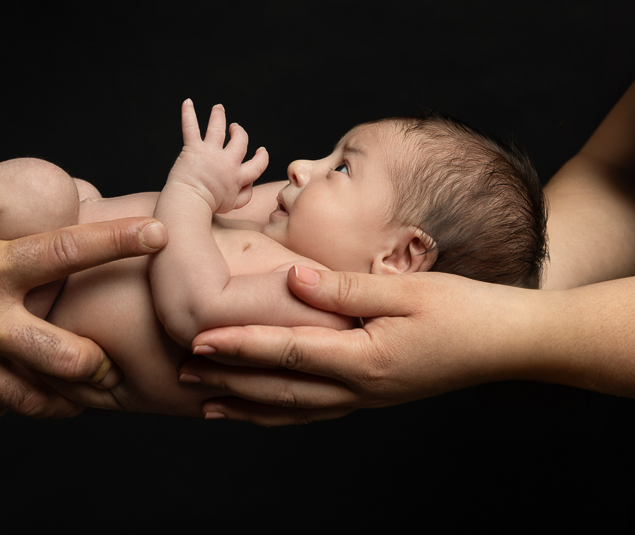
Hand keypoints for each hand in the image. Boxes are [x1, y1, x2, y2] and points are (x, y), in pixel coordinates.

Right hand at [0, 146, 167, 418]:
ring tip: (85, 390)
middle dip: (102, 362)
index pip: (67, 251)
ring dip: (68, 395)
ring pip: (39, 398)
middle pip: (68, 355)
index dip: (119, 241)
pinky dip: (16, 400)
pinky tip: (24, 390)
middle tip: (114, 358)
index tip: (159, 235)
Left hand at [167, 100, 268, 212]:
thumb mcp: (232, 206)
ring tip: (219, 108)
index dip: (262, 157)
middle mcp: (227, 162)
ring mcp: (211, 152)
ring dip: (219, 116)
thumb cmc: (208, 207)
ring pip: (218, 128)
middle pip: (240, 141)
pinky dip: (188, 113)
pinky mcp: (193, 148)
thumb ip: (245, 196)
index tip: (261, 151)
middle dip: (240, 133)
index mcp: (238, 177)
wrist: (190, 202)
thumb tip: (250, 184)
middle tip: (235, 128)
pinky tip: (187, 102)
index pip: (257, 165)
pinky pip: (191, 127)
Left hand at [179, 266, 544, 425]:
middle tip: (183, 374)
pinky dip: (281, 414)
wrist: (509, 343)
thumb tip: (291, 277)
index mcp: (366, 359)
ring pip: (294, 409)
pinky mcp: (373, 396)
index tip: (199, 340)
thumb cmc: (465, 310)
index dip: (240, 346)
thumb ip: (346, 288)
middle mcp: (361, 388)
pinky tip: (262, 410)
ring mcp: (367, 398)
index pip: (288, 352)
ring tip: (207, 405)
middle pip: (280, 389)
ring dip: (248, 406)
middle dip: (229, 381)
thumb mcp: (407, 290)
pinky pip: (315, 412)